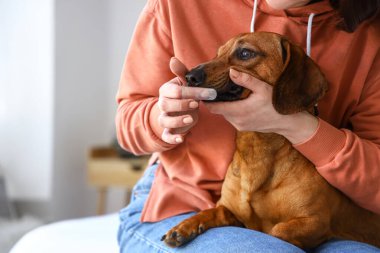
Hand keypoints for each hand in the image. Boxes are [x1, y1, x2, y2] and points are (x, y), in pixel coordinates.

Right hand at [155, 58, 216, 143]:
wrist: (179, 111)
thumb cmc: (184, 94)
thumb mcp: (184, 83)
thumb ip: (182, 72)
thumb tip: (173, 59)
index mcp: (166, 90)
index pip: (176, 90)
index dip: (192, 92)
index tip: (209, 93)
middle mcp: (162, 104)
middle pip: (166, 104)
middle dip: (182, 104)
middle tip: (197, 104)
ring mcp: (164, 118)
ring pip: (164, 120)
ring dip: (178, 120)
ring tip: (191, 119)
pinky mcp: (168, 131)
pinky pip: (166, 136)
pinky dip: (173, 138)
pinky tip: (182, 139)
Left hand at [204, 69, 318, 143]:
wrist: (287, 122)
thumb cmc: (275, 104)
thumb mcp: (262, 88)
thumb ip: (246, 80)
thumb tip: (230, 71)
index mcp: (239, 111)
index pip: (213, 108)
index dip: (208, 99)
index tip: (205, 90)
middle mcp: (236, 121)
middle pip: (218, 110)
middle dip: (216, 100)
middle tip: (215, 88)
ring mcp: (239, 126)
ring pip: (224, 114)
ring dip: (224, 106)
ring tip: (225, 93)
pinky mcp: (243, 128)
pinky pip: (231, 118)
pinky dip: (231, 111)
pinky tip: (236, 102)